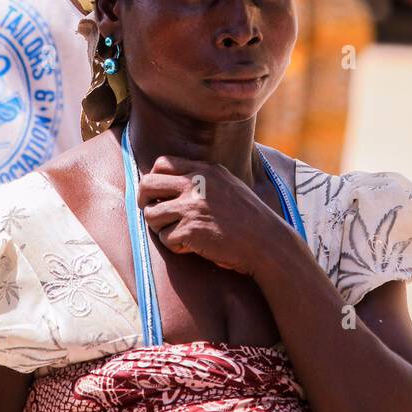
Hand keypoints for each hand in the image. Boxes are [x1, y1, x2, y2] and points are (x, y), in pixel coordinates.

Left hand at [138, 157, 291, 276]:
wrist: (266, 242)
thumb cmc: (248, 218)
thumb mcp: (227, 184)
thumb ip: (202, 178)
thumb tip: (169, 182)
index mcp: (204, 169)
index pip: (162, 163)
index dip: (153, 179)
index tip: (157, 194)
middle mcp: (195, 183)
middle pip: (147, 184)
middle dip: (145, 201)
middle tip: (153, 213)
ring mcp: (191, 207)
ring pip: (152, 215)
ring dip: (161, 228)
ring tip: (180, 235)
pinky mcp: (190, 230)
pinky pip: (165, 239)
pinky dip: (176, 246)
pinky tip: (193, 247)